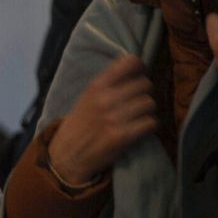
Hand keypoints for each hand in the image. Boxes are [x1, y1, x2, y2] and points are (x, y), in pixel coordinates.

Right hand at [47, 55, 156, 185]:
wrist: (67, 155)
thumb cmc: (79, 124)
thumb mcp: (86, 97)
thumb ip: (108, 83)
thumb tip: (137, 69)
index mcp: (96, 86)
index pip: (130, 63)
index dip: (140, 68)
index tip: (138, 75)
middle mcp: (105, 99)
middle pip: (145, 84)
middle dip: (143, 93)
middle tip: (136, 102)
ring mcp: (113, 118)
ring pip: (149, 103)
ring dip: (146, 111)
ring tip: (136, 117)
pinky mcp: (122, 136)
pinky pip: (150, 122)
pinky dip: (147, 126)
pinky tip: (138, 129)